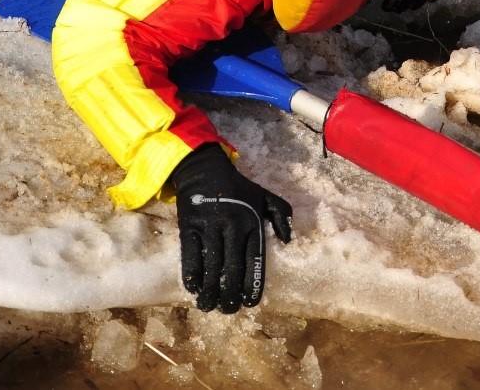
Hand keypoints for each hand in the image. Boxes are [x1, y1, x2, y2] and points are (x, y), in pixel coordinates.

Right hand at [170, 144, 291, 313]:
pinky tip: (193, 288)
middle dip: (230, 294)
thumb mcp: (264, 196)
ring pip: (211, 266)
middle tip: (228, 310)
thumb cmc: (237, 188)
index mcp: (253, 223)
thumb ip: (281, 215)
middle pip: (232, 269)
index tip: (249, 303)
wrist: (204, 170)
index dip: (252, 285)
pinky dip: (192, 275)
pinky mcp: (190, 226)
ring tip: (209, 306)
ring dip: (209, 290)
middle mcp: (233, 226)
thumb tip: (289, 241)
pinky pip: (190, 255)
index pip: (255, 261)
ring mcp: (210, 226)